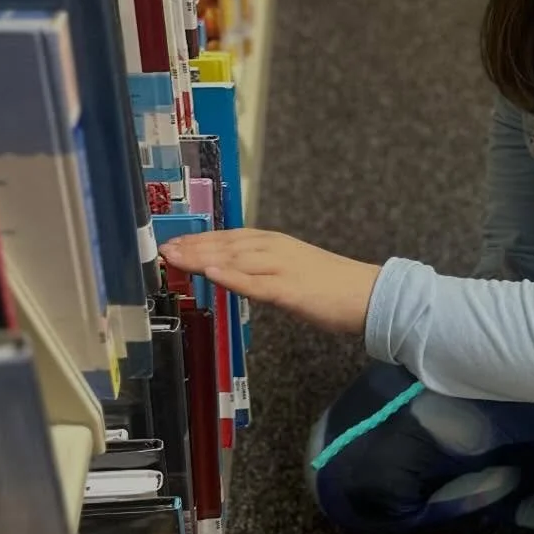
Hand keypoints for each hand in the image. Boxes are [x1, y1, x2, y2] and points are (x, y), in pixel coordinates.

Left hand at [158, 228, 382, 334]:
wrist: (371, 295)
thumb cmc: (334, 287)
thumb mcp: (292, 272)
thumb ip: (263, 270)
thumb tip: (234, 272)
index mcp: (276, 244)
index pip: (230, 238)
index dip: (199, 240)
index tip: (172, 243)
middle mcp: (276, 249)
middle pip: (227, 245)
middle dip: (193, 246)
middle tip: (162, 249)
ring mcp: (282, 267)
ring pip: (235, 258)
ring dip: (202, 256)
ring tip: (174, 257)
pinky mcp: (289, 289)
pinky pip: (254, 282)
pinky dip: (231, 275)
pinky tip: (211, 272)